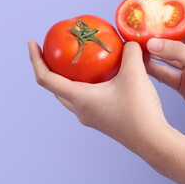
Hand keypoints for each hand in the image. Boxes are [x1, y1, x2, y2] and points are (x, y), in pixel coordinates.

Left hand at [28, 41, 168, 146]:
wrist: (152, 140)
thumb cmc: (139, 110)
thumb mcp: (135, 74)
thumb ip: (130, 52)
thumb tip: (128, 42)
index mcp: (79, 99)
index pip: (46, 79)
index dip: (35, 59)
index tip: (31, 43)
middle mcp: (80, 110)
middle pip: (55, 87)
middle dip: (50, 68)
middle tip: (55, 51)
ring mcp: (91, 117)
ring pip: (70, 94)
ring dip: (68, 78)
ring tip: (77, 62)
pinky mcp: (102, 119)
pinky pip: (85, 98)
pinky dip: (85, 84)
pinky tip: (102, 76)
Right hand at [145, 2, 184, 135]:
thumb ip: (179, 53)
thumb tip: (153, 42)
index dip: (178, 8)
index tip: (159, 3)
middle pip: (177, 35)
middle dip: (160, 30)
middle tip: (142, 26)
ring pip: (169, 55)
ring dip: (154, 50)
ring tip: (136, 44)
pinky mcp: (184, 84)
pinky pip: (166, 73)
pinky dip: (154, 68)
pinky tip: (141, 64)